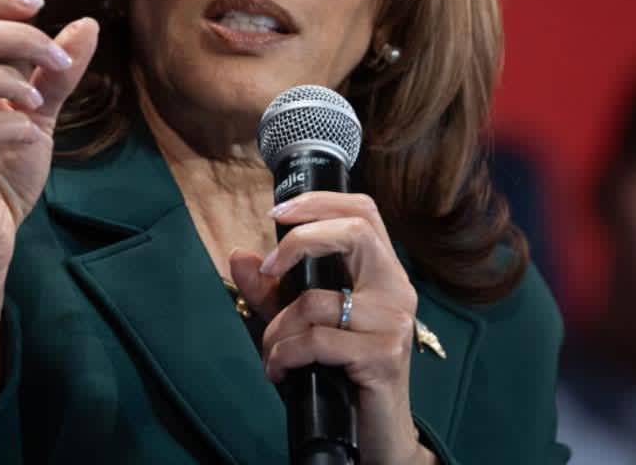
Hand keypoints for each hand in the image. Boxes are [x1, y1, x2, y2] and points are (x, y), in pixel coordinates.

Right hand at [0, 0, 98, 285]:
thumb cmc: (3, 175)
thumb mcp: (40, 116)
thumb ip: (59, 73)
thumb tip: (86, 23)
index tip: (40, 5)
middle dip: (18, 35)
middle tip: (57, 60)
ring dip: (9, 75)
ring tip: (38, 100)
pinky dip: (12, 120)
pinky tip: (29, 133)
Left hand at [229, 192, 435, 464]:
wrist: (377, 434)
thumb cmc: (341, 375)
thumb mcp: (301, 327)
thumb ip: (272, 294)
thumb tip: (239, 256)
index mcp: (383, 274)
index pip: (364, 211)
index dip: (319, 202)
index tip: (276, 213)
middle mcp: (396, 290)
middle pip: (355, 230)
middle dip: (299, 241)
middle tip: (269, 266)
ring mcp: (393, 323)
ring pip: (316, 300)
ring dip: (277, 329)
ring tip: (272, 353)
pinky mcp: (383, 356)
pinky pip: (315, 341)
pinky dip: (283, 355)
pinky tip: (279, 373)